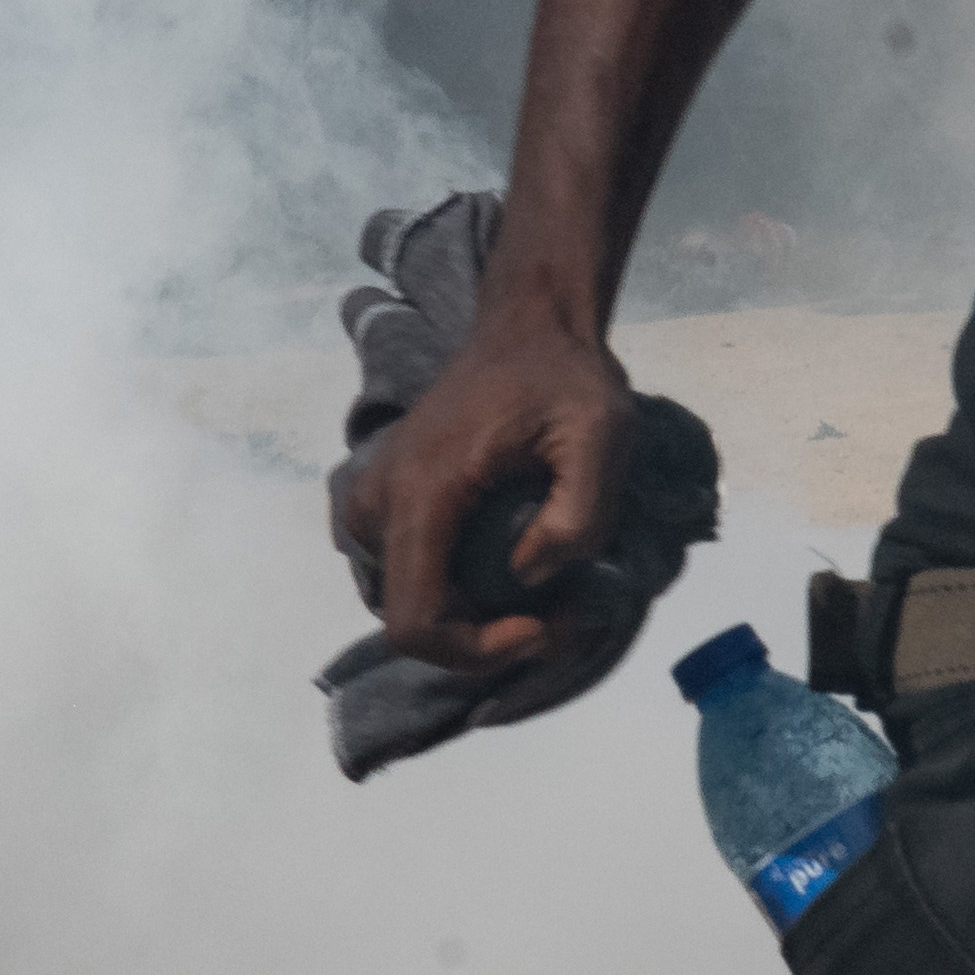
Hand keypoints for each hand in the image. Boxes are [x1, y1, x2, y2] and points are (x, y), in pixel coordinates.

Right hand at [333, 314, 642, 672]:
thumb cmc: (566, 377)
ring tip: (539, 594)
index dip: (477, 649)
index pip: (415, 622)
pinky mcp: (381, 499)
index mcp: (422, 493)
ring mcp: (370, 501)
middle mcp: (376, 503)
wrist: (528, 325)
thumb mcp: (603, 433)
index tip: (542, 624)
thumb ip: (579, 515)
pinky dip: (452, 590)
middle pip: (409, 619)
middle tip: (558, 612)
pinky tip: (505, 568)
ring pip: (407, 600)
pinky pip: (405, 573)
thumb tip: (527, 577)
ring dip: (468, 617)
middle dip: (483, 637)